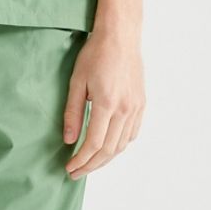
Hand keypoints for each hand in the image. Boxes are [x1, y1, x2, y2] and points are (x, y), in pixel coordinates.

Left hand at [61, 27, 145, 178]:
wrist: (120, 36)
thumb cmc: (95, 54)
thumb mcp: (77, 81)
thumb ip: (73, 112)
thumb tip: (69, 140)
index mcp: (107, 104)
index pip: (94, 144)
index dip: (81, 160)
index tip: (69, 168)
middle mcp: (125, 110)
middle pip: (109, 150)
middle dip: (91, 165)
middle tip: (76, 173)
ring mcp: (136, 108)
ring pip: (122, 145)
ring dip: (105, 159)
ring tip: (90, 163)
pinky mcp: (141, 104)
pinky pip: (132, 134)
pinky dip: (120, 146)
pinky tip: (109, 148)